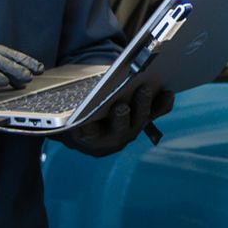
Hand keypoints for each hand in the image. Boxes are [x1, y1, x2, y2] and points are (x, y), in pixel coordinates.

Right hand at [53, 81, 173, 156]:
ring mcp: (128, 131)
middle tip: (121, 107)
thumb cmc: (76, 109)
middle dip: (119, 119)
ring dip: (142, 106)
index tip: (88, 122)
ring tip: (144, 89)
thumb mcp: (69, 107)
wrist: (89, 121)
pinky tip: (167, 92)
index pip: (88, 135)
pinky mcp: (142, 121)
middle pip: (118, 130)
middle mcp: (110, 139)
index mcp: (87, 137)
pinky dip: (162, 104)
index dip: (89, 131)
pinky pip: (155, 115)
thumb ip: (74, 102)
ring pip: (138, 123)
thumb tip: (60, 88)